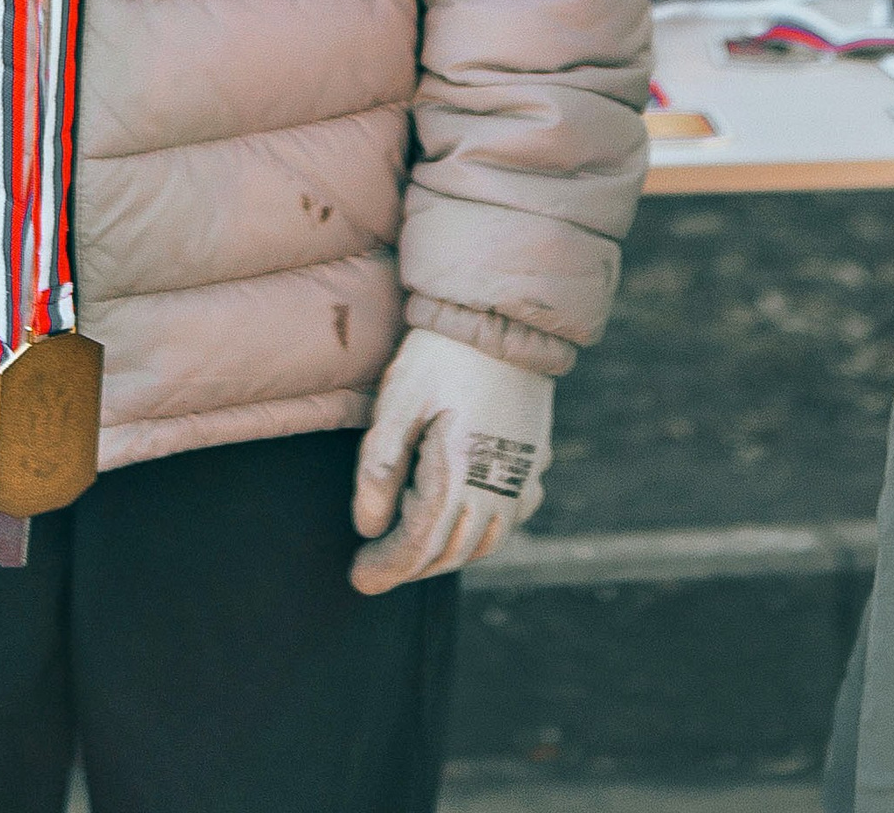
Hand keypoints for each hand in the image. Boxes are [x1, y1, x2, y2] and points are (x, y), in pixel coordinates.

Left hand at [349, 327, 552, 593]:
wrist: (502, 316)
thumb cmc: (441, 355)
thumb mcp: (398, 403)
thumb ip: (380, 468)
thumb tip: (367, 527)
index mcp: (461, 475)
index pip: (421, 545)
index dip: (388, 567)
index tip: (358, 576)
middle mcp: (500, 487)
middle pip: (452, 551)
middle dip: (411, 566)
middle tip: (375, 565)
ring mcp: (525, 475)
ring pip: (485, 541)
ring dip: (447, 552)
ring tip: (411, 547)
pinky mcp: (536, 460)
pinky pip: (511, 516)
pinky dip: (482, 531)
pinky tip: (461, 517)